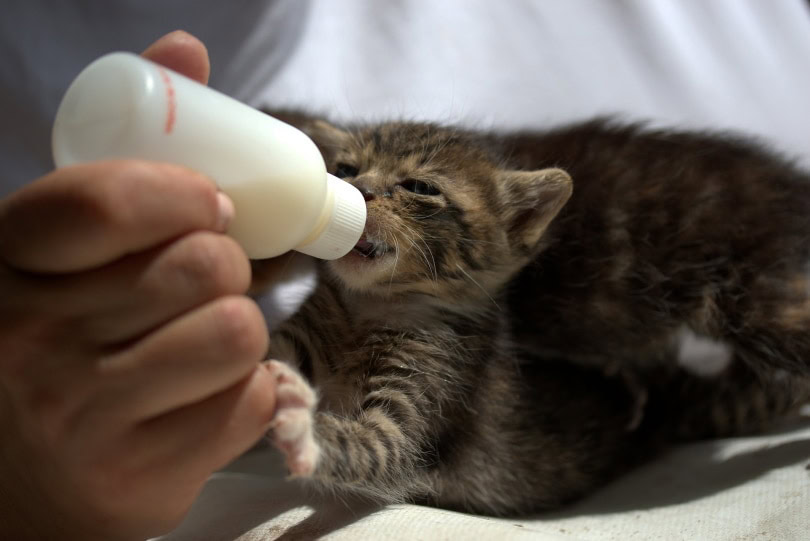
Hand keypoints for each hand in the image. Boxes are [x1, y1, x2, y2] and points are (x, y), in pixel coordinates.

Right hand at [0, 31, 275, 539]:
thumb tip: (186, 50)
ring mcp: (84, 417)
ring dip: (243, 326)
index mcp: (8, 265)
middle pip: (202, 266)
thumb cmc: (56, 343)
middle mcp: (32, 341)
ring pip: (236, 331)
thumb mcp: (59, 253)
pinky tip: (207, 394)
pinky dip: (249, 389)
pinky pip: (250, 401)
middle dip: (229, 266)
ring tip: (211, 333)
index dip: (184, 193)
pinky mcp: (141, 479)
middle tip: (211, 278)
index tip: (214, 203)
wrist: (21, 480)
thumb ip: (122, 153)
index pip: (103, 201)